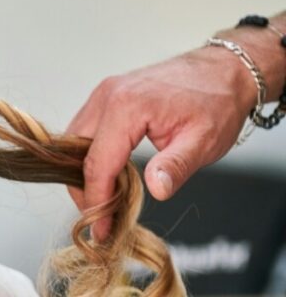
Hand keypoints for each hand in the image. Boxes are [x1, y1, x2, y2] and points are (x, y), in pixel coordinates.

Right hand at [65, 46, 254, 240]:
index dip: (96, 201)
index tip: (102, 229)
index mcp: (126, 106)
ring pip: (75, 141)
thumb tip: (155, 191)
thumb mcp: (204, 141)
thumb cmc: (216, 103)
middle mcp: (107, 96)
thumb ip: (176, 166)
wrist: (223, 70)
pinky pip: (86, 130)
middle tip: (102, 218)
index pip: (97, 163)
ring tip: (107, 198)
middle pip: (75, 153)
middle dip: (83, 189)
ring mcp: (104, 93)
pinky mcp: (107, 95)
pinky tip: (111, 173)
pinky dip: (91, 154)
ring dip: (84, 171)